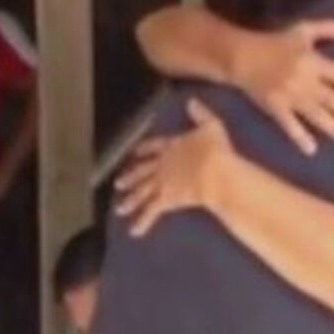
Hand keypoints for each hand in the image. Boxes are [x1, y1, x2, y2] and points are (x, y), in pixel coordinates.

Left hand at [115, 98, 237, 236]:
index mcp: (172, 146)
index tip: (135, 153)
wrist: (215, 172)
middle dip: (130, 178)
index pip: (154, 147)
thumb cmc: (216, 150)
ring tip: (119, 209)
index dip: (144, 150)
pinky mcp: (166, 200)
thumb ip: (201, 114)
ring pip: (142, 192)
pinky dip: (143, 222)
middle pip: (143, 171)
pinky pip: (152, 212)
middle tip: (118, 184)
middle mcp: (163, 164)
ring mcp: (163, 183)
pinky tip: (134, 231)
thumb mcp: (211, 126)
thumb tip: (192, 101)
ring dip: (131, 201)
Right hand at [239, 19, 333, 154]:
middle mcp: (305, 80)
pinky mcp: (274, 107)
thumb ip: (329, 29)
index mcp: (314, 61)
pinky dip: (299, 136)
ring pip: (316, 115)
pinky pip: (289, 124)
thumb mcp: (302, 30)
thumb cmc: (274, 42)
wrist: (242, 56)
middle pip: (333, 100)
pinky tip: (311, 149)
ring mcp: (289, 95)